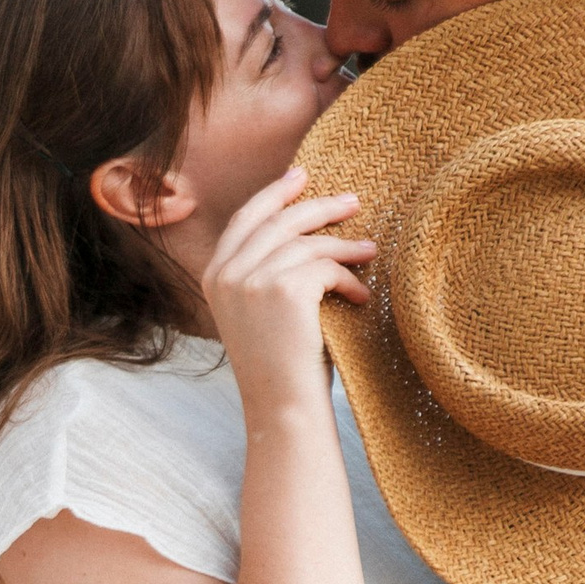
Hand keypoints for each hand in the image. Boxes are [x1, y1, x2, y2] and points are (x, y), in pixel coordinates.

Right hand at [199, 162, 373, 417]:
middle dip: (319, 206)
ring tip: (370, 251)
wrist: (282, 408)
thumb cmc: (279, 366)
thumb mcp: (256, 312)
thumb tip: (302, 230)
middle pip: (279, 220)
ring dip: (345, 246)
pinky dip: (349, 280)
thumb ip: (262, 271)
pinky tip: (360, 297)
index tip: (302, 175)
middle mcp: (227, 272)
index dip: (274, 193)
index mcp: (214, 275)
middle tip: (352, 201)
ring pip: (308, 243)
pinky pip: (327, 267)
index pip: (245, 218)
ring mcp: (253, 279)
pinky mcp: (285, 289)